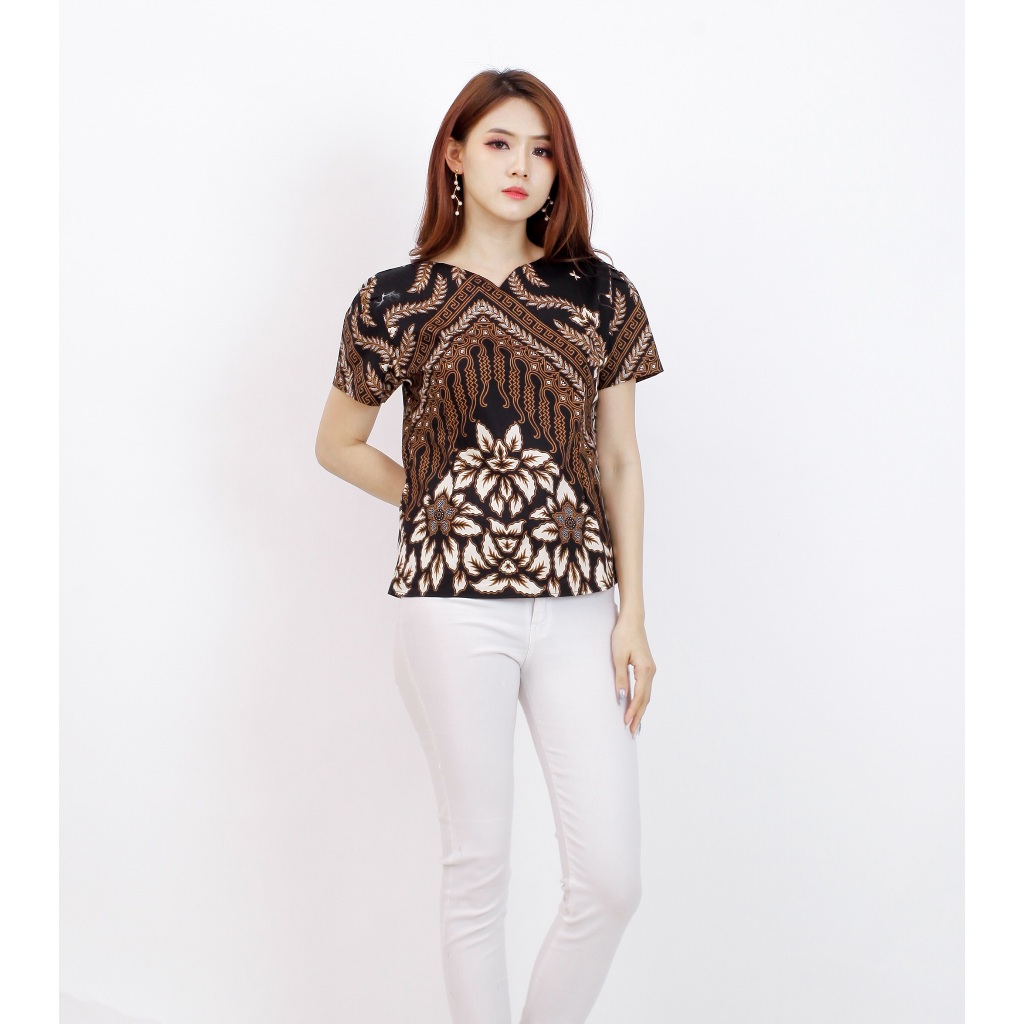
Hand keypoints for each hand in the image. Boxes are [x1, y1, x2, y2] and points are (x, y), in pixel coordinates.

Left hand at [611, 613, 655, 736]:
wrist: (632, 620)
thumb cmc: (623, 636)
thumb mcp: (618, 658)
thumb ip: (620, 679)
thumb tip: (621, 698)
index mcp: (645, 670)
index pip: (640, 696)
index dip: (633, 711)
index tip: (626, 723)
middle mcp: (651, 671)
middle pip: (645, 699)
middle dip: (639, 716)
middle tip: (632, 732)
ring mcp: (650, 669)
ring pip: (646, 695)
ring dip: (640, 710)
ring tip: (635, 725)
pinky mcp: (646, 667)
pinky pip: (645, 688)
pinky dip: (641, 700)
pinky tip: (637, 706)